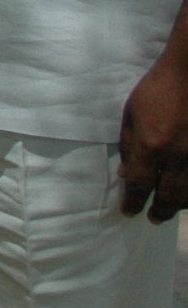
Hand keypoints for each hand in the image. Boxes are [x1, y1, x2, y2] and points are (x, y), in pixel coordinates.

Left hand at [116, 53, 187, 220]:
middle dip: (160, 211)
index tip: (129, 212)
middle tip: (154, 218)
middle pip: (170, 197)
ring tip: (172, 209)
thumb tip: (126, 174)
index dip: (133, 203)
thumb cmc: (158, 89)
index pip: (140, 185)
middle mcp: (178, 156)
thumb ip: (129, 146)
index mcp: (152, 146)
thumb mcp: (132, 114)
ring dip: (181, 205)